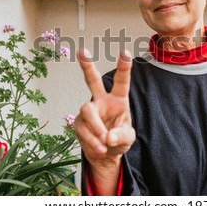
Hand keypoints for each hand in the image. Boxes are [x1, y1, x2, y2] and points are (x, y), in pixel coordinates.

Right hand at [74, 49, 134, 187]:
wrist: (104, 154)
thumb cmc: (119, 139)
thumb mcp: (128, 138)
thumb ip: (121, 136)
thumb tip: (108, 137)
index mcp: (118, 99)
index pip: (122, 81)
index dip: (124, 67)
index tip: (125, 53)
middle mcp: (101, 100)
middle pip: (92, 81)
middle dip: (87, 66)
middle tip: (82, 51)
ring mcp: (88, 110)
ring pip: (88, 112)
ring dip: (96, 130)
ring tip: (104, 146)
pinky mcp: (78, 122)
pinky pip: (83, 130)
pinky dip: (92, 143)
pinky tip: (99, 149)